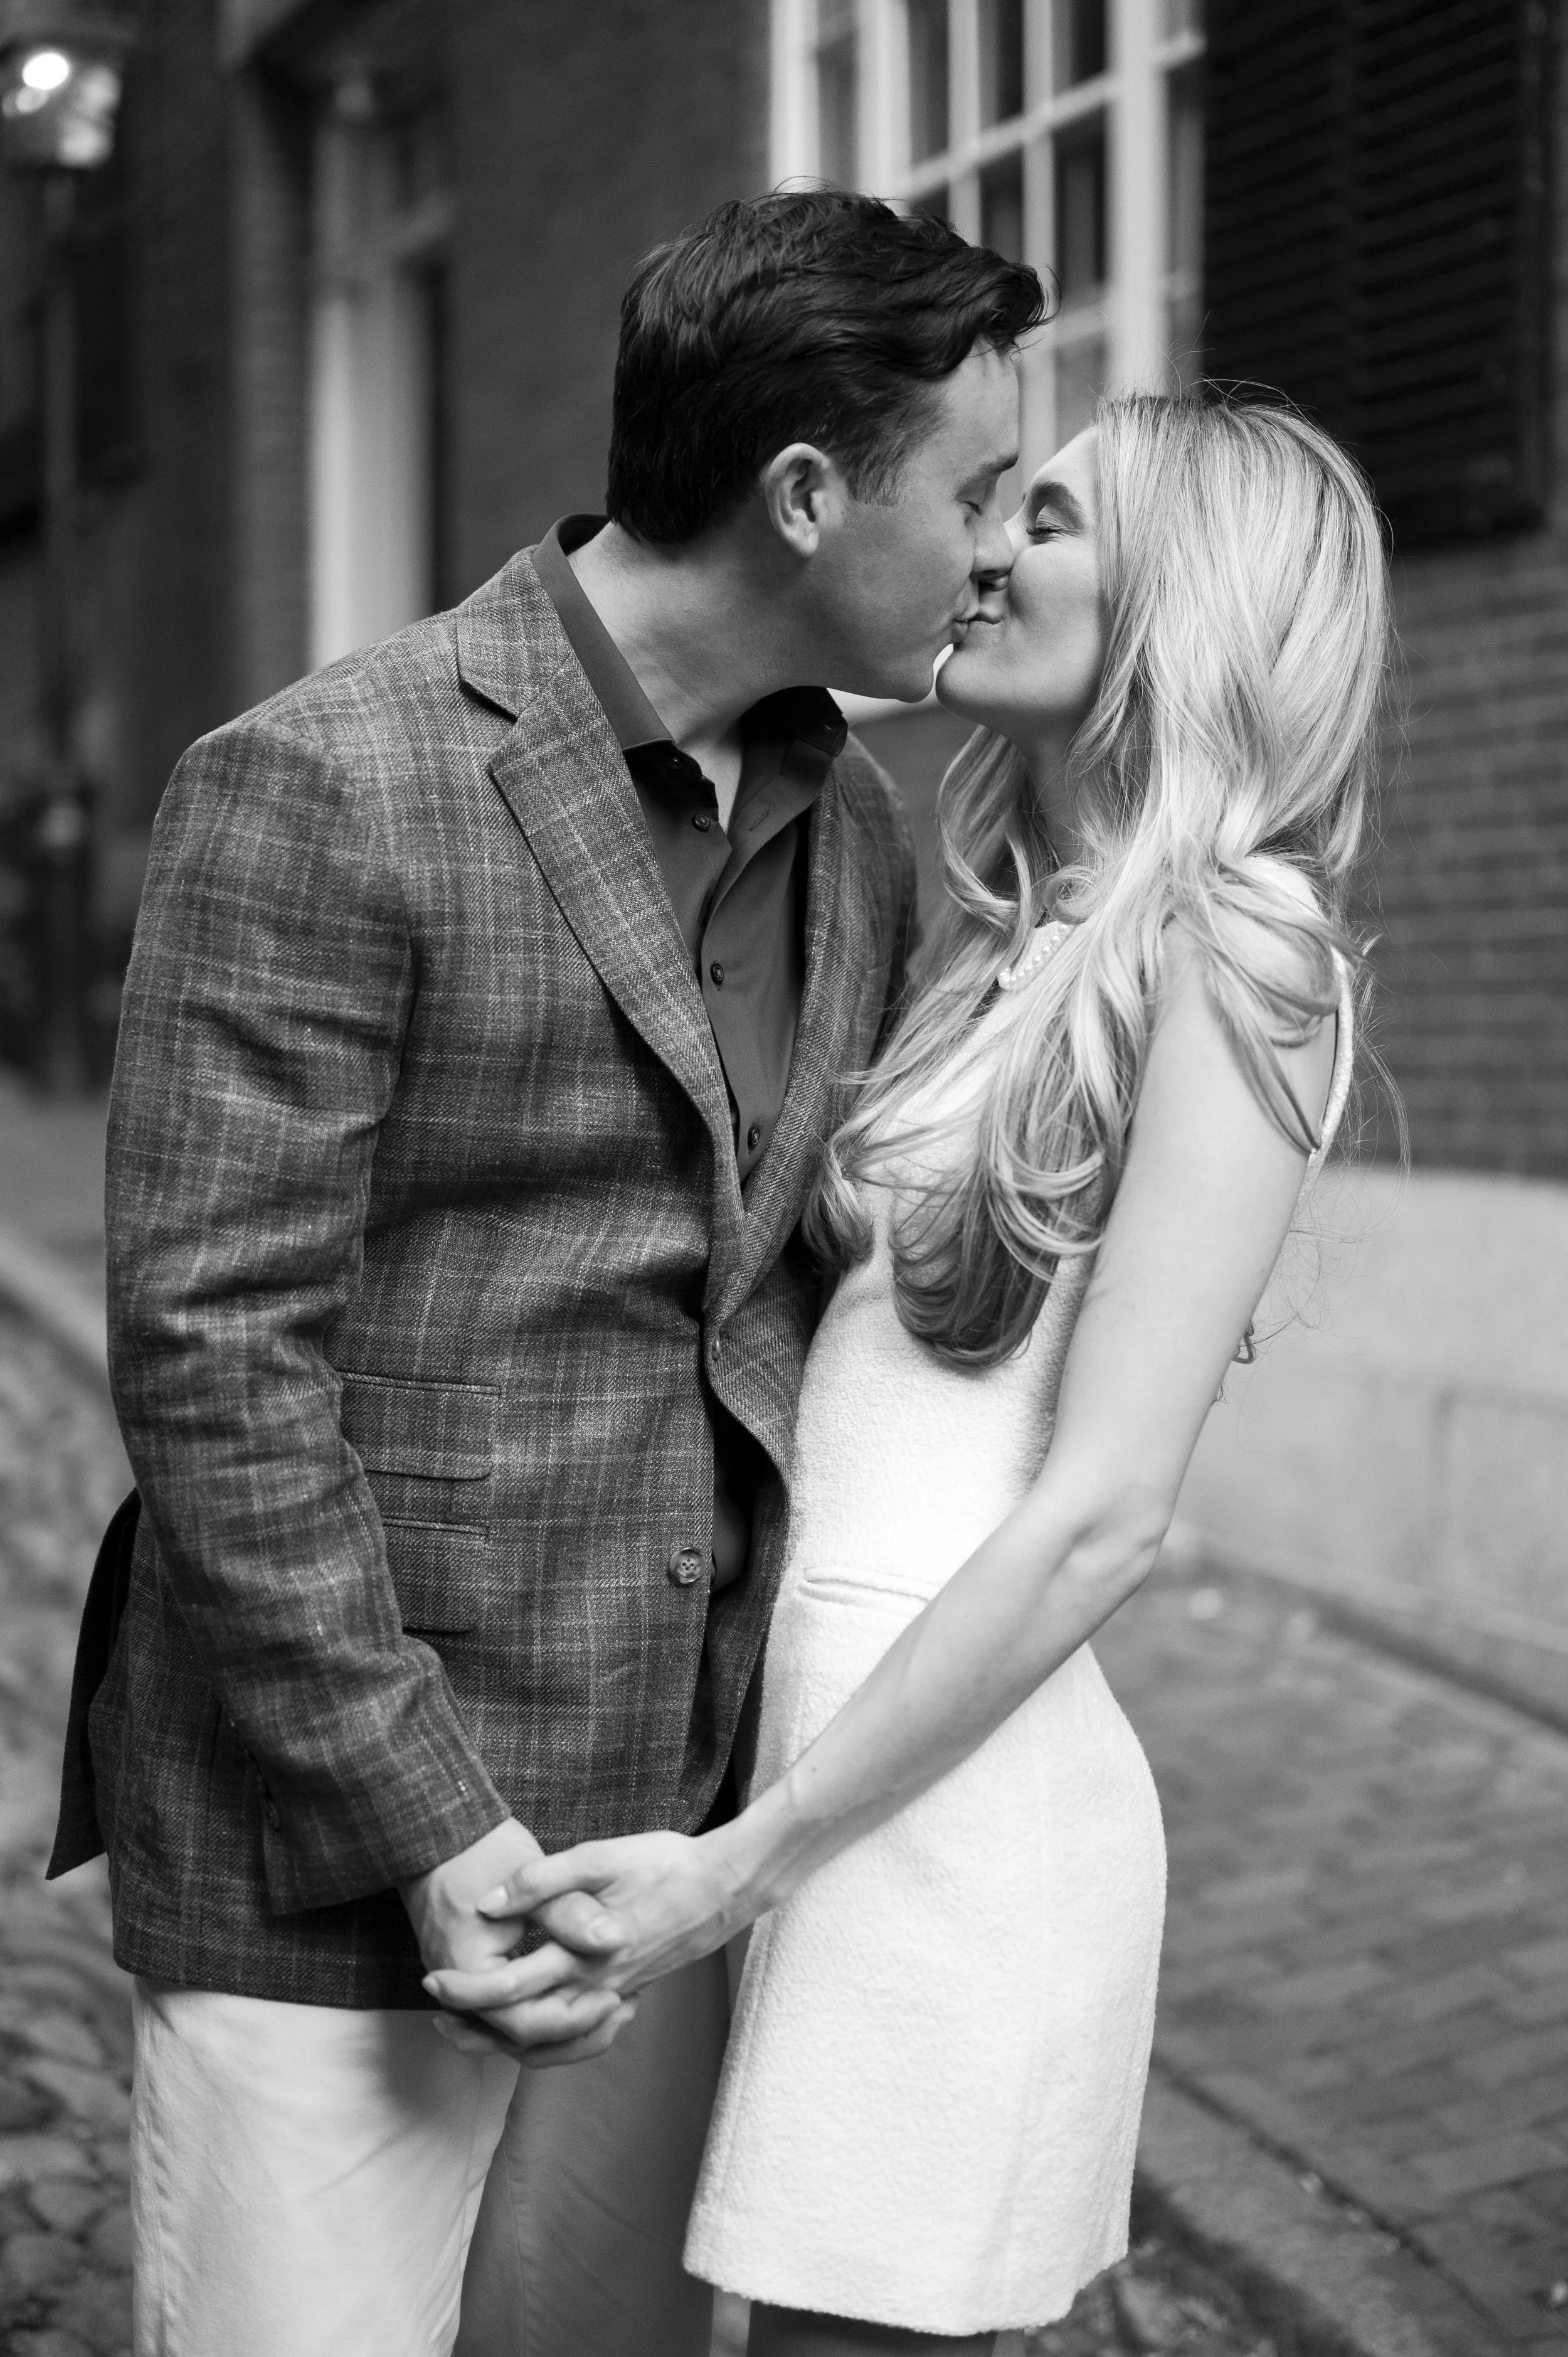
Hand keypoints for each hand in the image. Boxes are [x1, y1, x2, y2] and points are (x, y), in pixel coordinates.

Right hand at [401, 1817, 636, 2066]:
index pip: (524, 2024)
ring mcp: (464, 1984)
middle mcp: (460, 1989)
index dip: (574, 2018)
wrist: (440, 1833)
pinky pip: (507, 2009)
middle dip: (572, 2032)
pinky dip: (542, 2009)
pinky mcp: (474, 1975)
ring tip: (608, 2013)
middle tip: (620, 2009)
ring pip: (514, 2030)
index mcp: (470, 1971)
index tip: (615, 1998)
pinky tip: (578, 1997)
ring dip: (560, 2028)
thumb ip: (569, 1913)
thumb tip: (614, 1939)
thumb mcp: (532, 1879)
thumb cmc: (482, 1850)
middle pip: (519, 2038)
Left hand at [421, 1827, 752, 2021]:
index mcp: (584, 1955)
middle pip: (522, 2027)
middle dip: (473, 2023)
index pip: (510, 1990)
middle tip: (434, 2009)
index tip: (432, 1979)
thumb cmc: (664, 1864)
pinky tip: (530, 2034)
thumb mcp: (601, 1856)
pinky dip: (549, 2047)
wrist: (726, 1886)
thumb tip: (487, 1903)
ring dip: (504, 2041)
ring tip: (467, 2030)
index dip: (465, 1990)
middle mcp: (597, 1987)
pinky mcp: (629, 1992)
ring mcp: (616, 1995)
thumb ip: (542, 1880)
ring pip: (551, 2042)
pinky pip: (581, 2038)